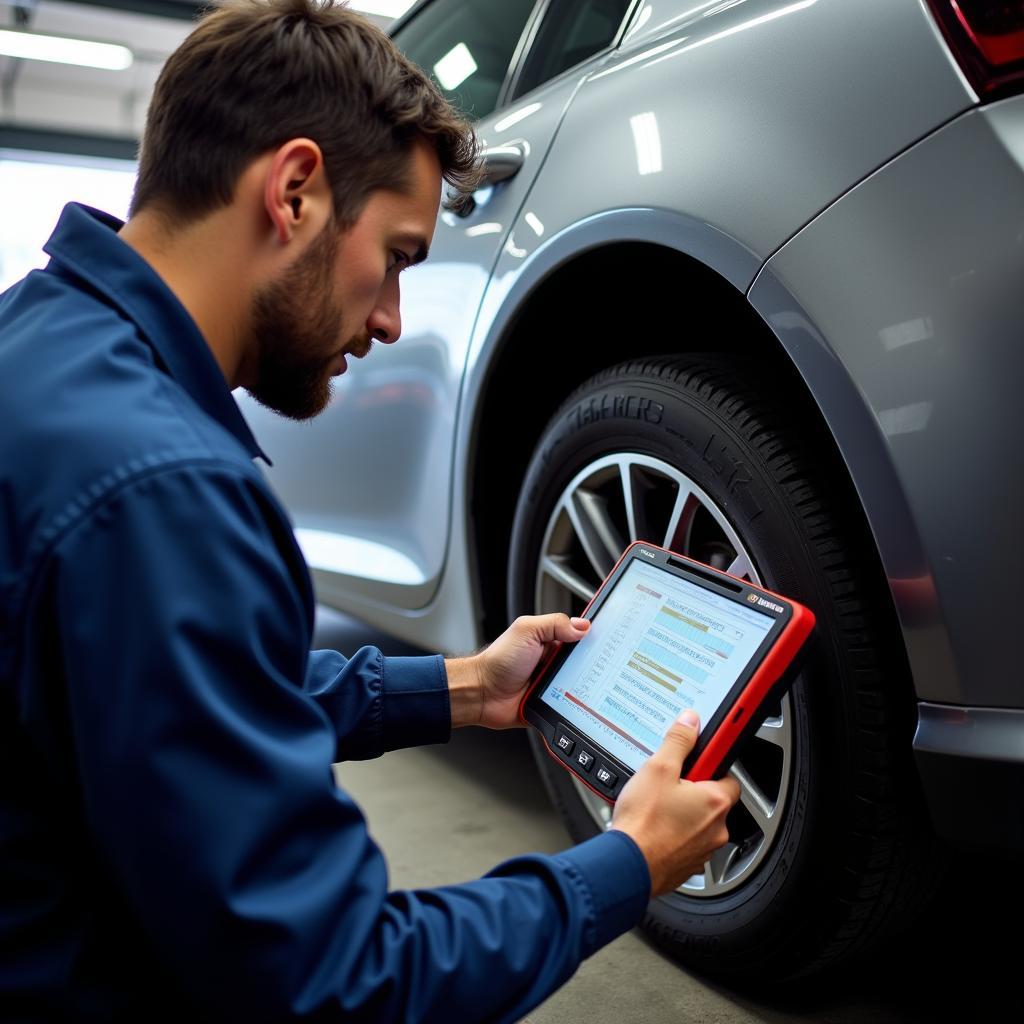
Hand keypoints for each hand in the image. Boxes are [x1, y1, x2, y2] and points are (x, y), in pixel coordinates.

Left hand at [446, 614, 589, 728]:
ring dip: (585, 688)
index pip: (580, 638)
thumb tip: (582, 625)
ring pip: (582, 687)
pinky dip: (575, 707)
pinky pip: (570, 707)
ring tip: (583, 686)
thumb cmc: (498, 661)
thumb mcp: (526, 631)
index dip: (593, 639)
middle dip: (594, 666)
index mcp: (551, 642)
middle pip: (586, 664)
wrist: (481, 693)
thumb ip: (554, 624)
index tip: (607, 642)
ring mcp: (554, 684)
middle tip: (596, 667)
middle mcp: (554, 663)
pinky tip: (576, 704)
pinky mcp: (551, 704)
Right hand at [611, 712, 740, 896]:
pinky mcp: (688, 865)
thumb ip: (678, 741)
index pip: (728, 773)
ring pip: (698, 822)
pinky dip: (674, 834)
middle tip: (668, 782)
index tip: (700, 756)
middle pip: (711, 798)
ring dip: (683, 812)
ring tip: (656, 806)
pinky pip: (686, 842)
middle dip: (692, 788)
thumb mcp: (658, 768)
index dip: (711, 763)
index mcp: (715, 801)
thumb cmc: (644, 823)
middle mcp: (717, 828)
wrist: (627, 865)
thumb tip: (690, 722)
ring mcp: (704, 850)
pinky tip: (654, 826)